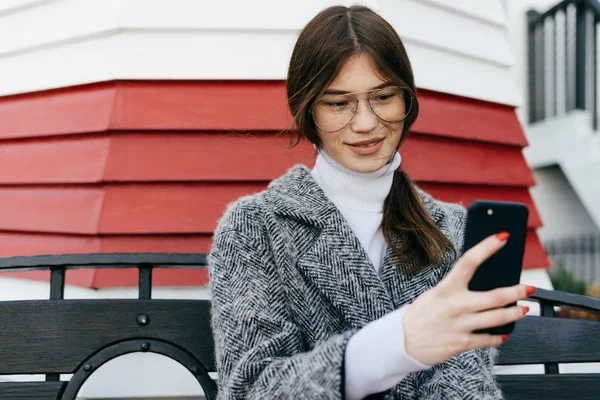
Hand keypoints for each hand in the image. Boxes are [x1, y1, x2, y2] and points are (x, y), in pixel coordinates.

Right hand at [402, 232, 533, 365]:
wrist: (402, 341)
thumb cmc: (419, 315)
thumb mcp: (434, 294)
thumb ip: (456, 289)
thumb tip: (483, 283)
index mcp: (446, 288)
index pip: (470, 261)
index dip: (488, 247)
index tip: (503, 237)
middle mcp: (455, 305)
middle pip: (495, 296)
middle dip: (517, 291)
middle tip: (529, 288)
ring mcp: (460, 325)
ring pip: (498, 318)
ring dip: (515, 313)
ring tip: (524, 310)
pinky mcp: (461, 343)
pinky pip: (488, 339)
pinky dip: (499, 336)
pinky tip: (505, 333)